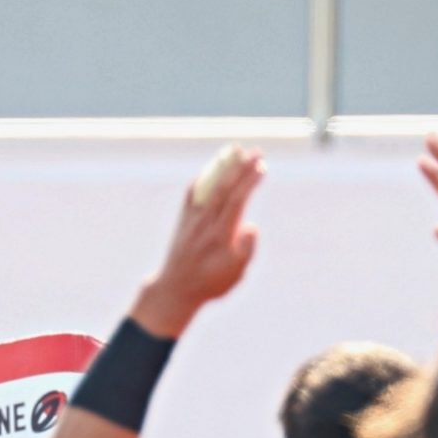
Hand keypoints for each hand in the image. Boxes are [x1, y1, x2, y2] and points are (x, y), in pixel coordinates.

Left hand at [133, 149, 264, 337]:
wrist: (175, 289)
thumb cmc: (210, 283)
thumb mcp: (235, 274)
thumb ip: (246, 251)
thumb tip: (252, 227)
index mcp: (220, 234)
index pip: (237, 201)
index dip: (250, 182)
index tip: (262, 166)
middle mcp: (205, 222)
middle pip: (225, 188)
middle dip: (241, 167)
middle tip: (256, 151)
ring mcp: (192, 219)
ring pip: (208, 186)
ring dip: (222, 166)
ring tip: (235, 149)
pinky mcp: (183, 220)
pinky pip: (193, 193)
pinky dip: (203, 178)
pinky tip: (210, 168)